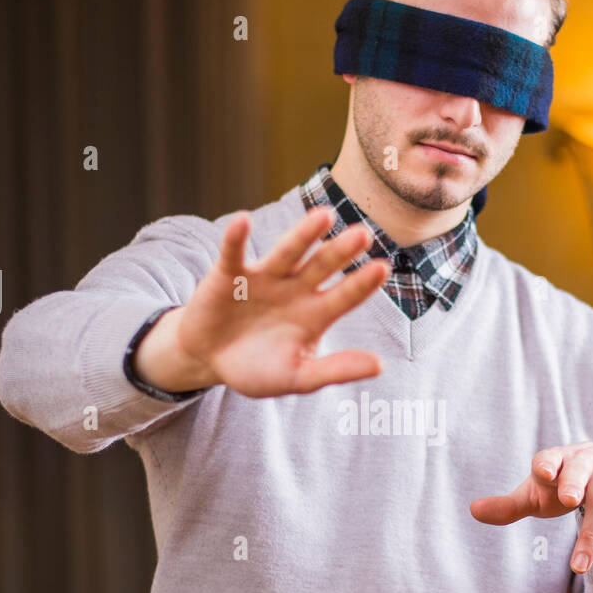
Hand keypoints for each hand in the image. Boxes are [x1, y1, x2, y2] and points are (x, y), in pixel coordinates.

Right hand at [139, 206, 390, 397]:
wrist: (210, 360)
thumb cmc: (257, 369)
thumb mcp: (297, 377)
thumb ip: (335, 370)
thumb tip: (381, 366)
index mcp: (315, 313)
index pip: (345, 296)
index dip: (361, 284)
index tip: (382, 269)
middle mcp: (295, 288)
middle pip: (322, 266)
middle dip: (341, 251)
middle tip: (363, 235)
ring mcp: (264, 277)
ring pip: (287, 252)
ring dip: (303, 235)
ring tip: (323, 216)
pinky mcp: (229, 274)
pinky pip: (234, 252)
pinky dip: (236, 237)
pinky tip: (243, 220)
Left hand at [470, 442, 592, 571]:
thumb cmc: (563, 482)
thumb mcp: (536, 492)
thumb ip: (508, 505)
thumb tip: (473, 511)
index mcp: (556, 459)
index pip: (549, 458)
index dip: (546, 464)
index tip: (542, 473)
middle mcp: (585, 461)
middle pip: (580, 473)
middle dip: (574, 485)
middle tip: (568, 501)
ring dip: (592, 535)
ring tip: (578, 567)